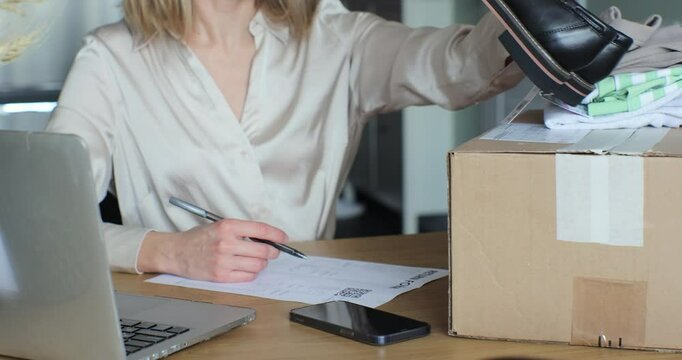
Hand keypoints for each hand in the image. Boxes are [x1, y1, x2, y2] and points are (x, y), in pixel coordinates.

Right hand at [138, 219, 288, 281]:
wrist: (176, 252)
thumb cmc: (199, 238)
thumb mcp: (219, 226)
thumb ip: (241, 231)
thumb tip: (267, 238)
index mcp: (227, 226)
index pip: (261, 230)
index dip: (276, 235)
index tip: (284, 238)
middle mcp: (226, 243)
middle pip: (263, 250)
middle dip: (272, 252)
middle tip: (272, 252)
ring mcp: (223, 261)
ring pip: (258, 265)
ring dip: (262, 263)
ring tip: (256, 260)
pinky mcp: (220, 276)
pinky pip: (247, 277)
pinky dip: (252, 273)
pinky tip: (246, 268)